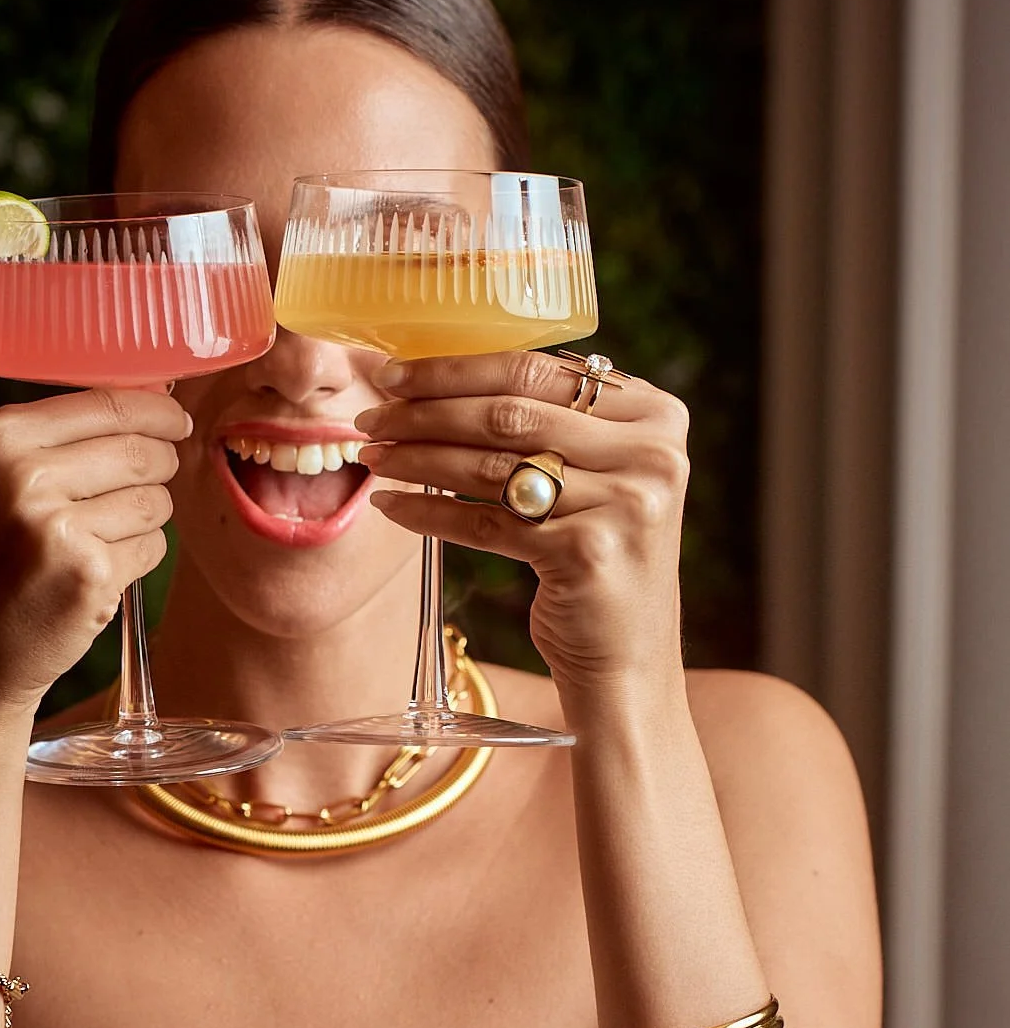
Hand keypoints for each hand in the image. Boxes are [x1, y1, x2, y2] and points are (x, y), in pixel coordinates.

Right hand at [0, 387, 188, 731]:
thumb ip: (62, 439)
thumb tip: (156, 399)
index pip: (110, 403)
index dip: (157, 411)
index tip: (176, 418)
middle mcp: (23, 475)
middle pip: (143, 450)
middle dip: (158, 468)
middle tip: (140, 489)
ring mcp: (57, 526)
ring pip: (155, 500)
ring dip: (145, 520)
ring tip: (98, 542)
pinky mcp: (89, 574)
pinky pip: (153, 546)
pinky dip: (138, 560)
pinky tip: (96, 575)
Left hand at [354, 352, 690, 697]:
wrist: (628, 658)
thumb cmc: (598, 556)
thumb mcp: (600, 476)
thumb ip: (559, 422)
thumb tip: (447, 375)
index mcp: (656, 415)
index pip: (536, 371)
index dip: (455, 369)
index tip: (395, 374)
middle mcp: (650, 454)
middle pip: (509, 413)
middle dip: (425, 412)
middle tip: (371, 417)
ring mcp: (622, 503)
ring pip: (491, 466)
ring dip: (417, 458)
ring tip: (372, 457)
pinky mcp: (586, 552)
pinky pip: (484, 522)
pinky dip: (429, 513)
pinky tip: (392, 507)